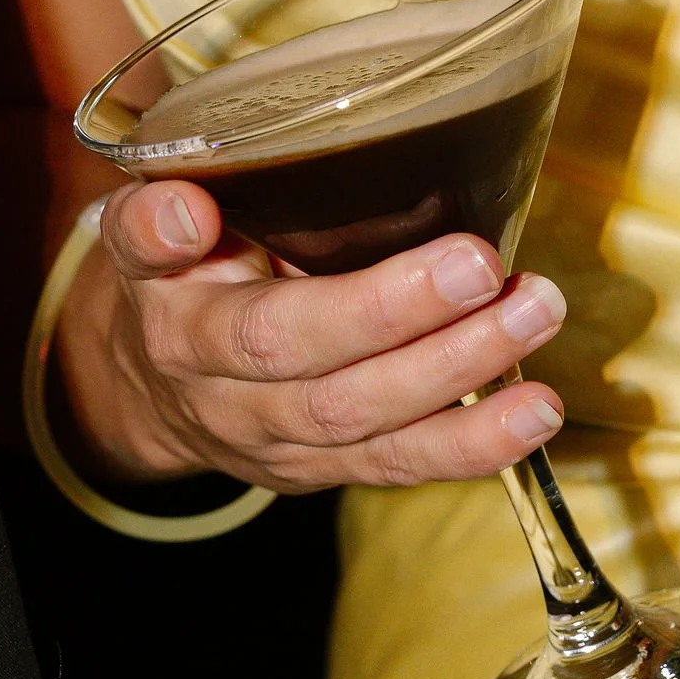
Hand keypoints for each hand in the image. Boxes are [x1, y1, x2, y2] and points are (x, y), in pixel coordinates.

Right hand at [58, 180, 566, 492]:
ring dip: (471, 395)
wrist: (151, 388)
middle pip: (339, 393)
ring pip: (379, 438)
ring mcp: (286, 449)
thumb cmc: (172, 286)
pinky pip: (403, 468)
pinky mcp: (329, 471)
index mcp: (189, 339)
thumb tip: (184, 207)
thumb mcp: (140, 246)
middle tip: (505, 281)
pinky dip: (476, 447)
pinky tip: (535, 415)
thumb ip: (153, 222)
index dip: (368, 308)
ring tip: (539, 331)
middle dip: (434, 340)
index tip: (458, 260)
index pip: (272, 334)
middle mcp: (236, 408)